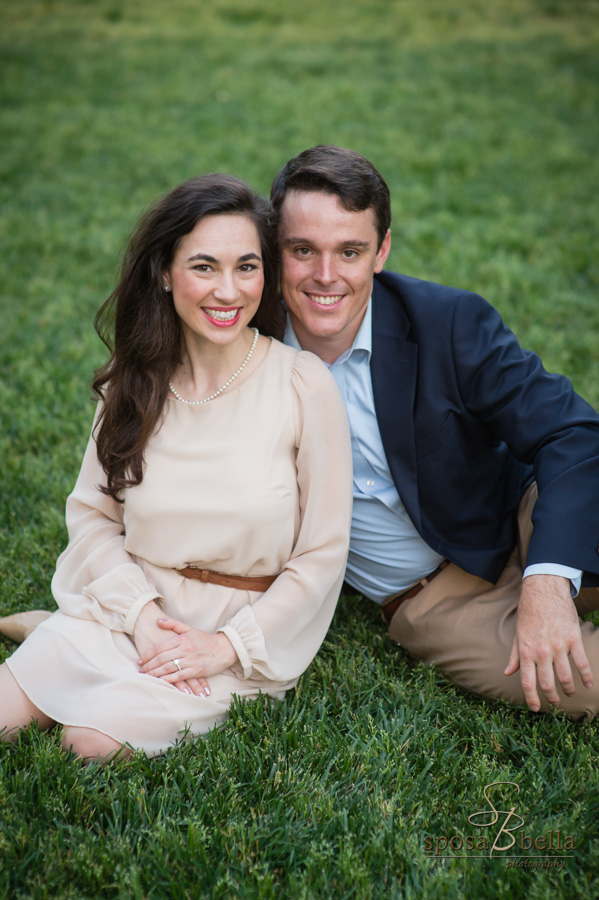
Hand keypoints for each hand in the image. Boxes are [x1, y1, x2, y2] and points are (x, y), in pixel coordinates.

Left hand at [132, 602, 210, 697]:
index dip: (148, 654)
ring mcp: (190, 661)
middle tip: (140, 670)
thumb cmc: (205, 639)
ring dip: (155, 673)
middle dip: (149, 665)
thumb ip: (173, 624)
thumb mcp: (190, 629)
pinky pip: (179, 676)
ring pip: (168, 668)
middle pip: (162, 658)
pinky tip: (160, 682)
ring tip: (146, 677)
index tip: (140, 660)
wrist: (225, 649)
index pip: (160, 647)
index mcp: (182, 639)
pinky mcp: (196, 671)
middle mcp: (185, 649)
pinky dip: (168, 680)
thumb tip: (157, 621)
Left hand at [505, 574, 592, 710]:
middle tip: (554, 703)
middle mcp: (541, 651)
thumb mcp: (518, 633)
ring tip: (568, 693)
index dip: (531, 699)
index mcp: (526, 651)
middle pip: (547, 683)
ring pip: (565, 676)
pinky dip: (586, 676)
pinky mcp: (573, 639)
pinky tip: (587, 684)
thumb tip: (508, 672)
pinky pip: (581, 663)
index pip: (528, 682)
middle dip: (551, 697)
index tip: (534, 708)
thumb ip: (514, 655)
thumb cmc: (529, 611)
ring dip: (567, 689)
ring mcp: (558, 646)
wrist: (543, 590)